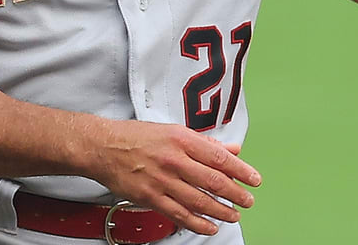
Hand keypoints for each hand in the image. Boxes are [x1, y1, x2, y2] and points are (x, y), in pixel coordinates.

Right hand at [80, 117, 261, 235]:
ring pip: (198, 200)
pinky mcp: (149, 197)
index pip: (220, 158)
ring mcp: (161, 181)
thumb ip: (207, 143)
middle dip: (235, 194)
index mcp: (184, 141)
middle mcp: (174, 161)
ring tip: (234, 216)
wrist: (103, 147)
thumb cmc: (140, 137)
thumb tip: (233, 149)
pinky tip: (209, 227)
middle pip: (213, 181)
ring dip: (220, 211)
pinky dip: (196, 223)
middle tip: (248, 201)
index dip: (241, 171)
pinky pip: (177, 214)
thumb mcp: (176, 131)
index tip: (254, 180)